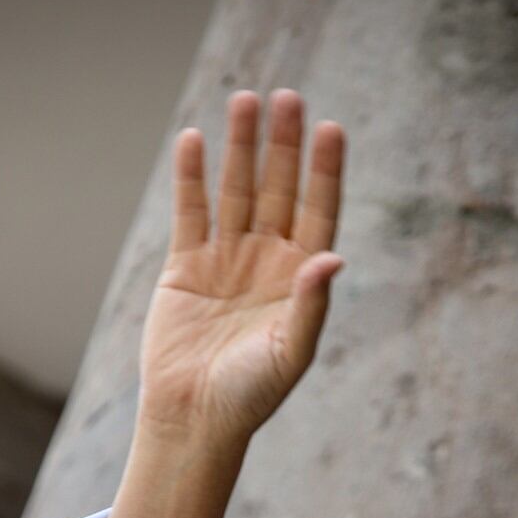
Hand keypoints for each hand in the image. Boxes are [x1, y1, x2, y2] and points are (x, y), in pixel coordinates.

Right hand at [105, 89, 346, 517]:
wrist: (194, 418)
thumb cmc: (250, 395)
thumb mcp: (290, 352)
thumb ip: (311, 305)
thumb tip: (330, 257)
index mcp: (301, 279)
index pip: (318, 211)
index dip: (324, 172)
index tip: (331, 129)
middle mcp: (267, 261)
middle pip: (279, 189)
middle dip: (283, 145)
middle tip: (288, 98)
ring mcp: (226, 259)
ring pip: (236, 190)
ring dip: (241, 147)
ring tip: (244, 100)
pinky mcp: (186, 265)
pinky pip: (191, 211)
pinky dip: (191, 177)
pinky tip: (194, 141)